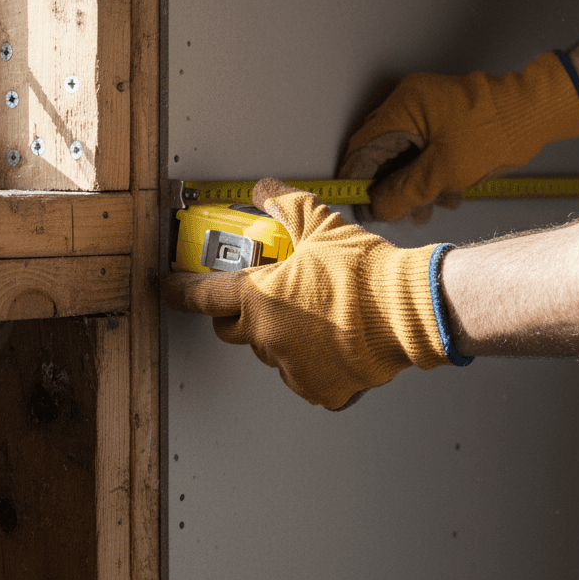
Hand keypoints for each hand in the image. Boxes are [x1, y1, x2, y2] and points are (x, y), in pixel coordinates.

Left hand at [163, 179, 451, 409]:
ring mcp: (293, 368)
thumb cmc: (367, 273)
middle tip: (264, 295)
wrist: (410, 309)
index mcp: (260, 299)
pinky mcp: (320, 388)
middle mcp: (269, 338)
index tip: (167, 287)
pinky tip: (332, 340)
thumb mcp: (320, 226)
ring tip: (314, 314)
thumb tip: (265, 190)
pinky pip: (302, 376)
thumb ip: (285, 205)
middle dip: (239, 313)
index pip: (203, 296)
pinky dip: (310, 361)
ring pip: (270, 352)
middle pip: (232, 329)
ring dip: (280, 336)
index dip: (180, 290)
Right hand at [338, 51, 578, 223]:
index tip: (362, 208)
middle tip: (401, 215)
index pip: (364, 148)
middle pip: (383, 153)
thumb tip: (375, 208)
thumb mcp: (443, 172)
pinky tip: (447, 195)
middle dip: (392, 188)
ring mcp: (427, 109)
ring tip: (429, 210)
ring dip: (414, 185)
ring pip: (405, 154)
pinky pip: (424, 148)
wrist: (539, 113)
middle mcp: (409, 103)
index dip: (358, 181)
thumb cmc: (494, 134)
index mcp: (403, 107)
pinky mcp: (443, 118)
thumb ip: (403, 193)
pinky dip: (430, 172)